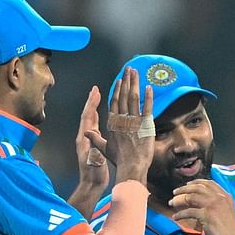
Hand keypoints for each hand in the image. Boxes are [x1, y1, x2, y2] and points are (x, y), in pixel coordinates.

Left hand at [76, 86, 108, 187]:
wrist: (91, 184)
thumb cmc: (93, 174)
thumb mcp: (94, 160)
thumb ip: (93, 146)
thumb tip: (92, 134)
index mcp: (84, 139)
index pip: (87, 117)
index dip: (92, 103)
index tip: (96, 92)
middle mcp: (84, 137)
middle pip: (87, 115)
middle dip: (91, 101)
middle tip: (96, 89)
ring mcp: (87, 140)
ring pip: (90, 119)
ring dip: (94, 107)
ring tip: (98, 97)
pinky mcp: (91, 144)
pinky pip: (94, 126)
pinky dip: (97, 116)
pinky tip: (101, 113)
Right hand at [101, 67, 154, 184]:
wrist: (131, 166)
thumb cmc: (119, 159)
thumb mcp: (104, 148)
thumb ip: (95, 138)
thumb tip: (86, 132)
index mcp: (113, 123)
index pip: (114, 102)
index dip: (117, 90)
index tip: (119, 80)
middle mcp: (122, 119)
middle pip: (123, 95)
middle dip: (126, 80)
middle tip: (128, 69)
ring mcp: (134, 121)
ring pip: (133, 98)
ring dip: (135, 83)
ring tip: (136, 72)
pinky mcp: (145, 125)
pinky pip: (147, 107)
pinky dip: (148, 97)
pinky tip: (149, 87)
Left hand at [169, 180, 234, 234]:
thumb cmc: (228, 230)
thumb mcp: (226, 211)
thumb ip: (216, 204)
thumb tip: (198, 200)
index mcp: (225, 196)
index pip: (209, 183)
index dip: (197, 182)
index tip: (188, 185)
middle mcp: (220, 198)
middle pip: (198, 188)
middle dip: (184, 188)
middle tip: (175, 192)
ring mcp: (213, 206)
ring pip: (191, 197)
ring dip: (179, 200)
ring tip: (172, 203)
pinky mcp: (206, 215)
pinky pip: (189, 212)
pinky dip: (180, 214)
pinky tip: (175, 217)